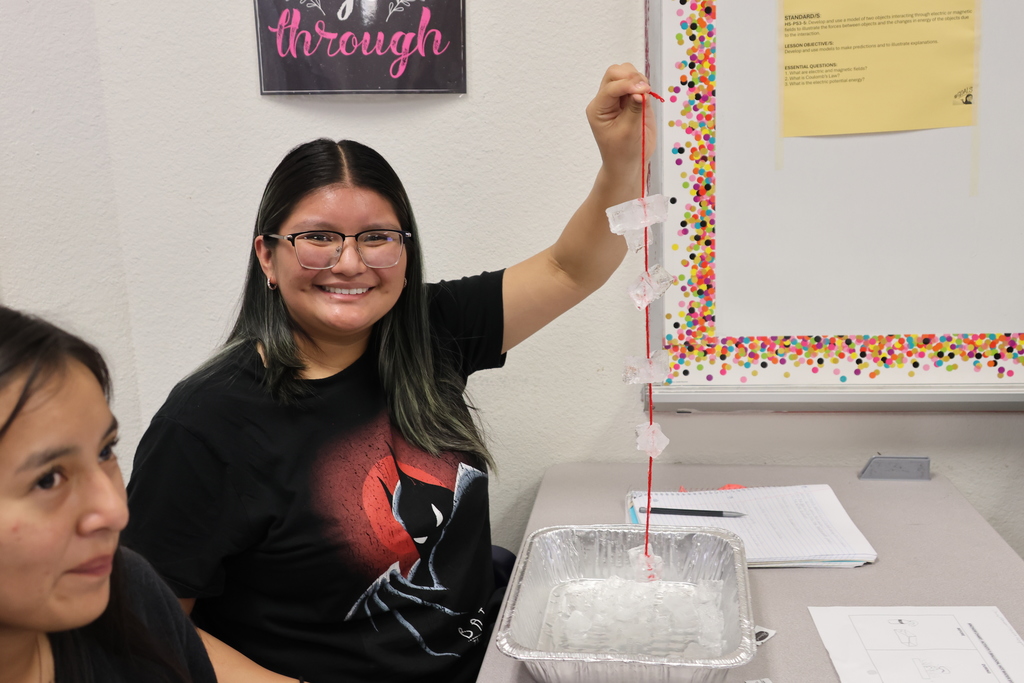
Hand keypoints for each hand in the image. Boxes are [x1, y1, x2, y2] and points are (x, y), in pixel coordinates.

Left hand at [585, 63, 655, 182]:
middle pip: (615, 73)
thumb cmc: (623, 152)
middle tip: (645, 90)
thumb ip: (635, 109)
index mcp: (598, 108)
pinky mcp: (632, 100)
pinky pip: (637, 84)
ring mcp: (619, 99)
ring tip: (646, 94)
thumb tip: (641, 91)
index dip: (627, 85)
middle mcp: (606, 100)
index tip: (643, 90)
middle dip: (631, 77)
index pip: (611, 87)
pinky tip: (647, 96)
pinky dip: (644, 85)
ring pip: (626, 74)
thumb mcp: (628, 132)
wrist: (627, 164)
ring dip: (638, 79)